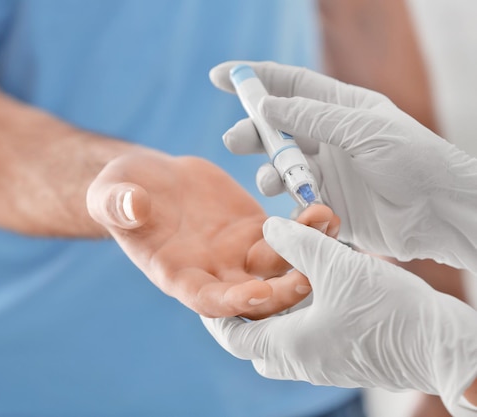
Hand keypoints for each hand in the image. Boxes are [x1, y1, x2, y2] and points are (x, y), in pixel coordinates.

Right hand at [87, 150, 338, 318]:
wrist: (148, 180)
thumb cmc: (122, 192)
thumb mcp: (112, 195)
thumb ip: (119, 205)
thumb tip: (132, 206)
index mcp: (178, 276)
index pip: (209, 300)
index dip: (233, 301)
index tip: (259, 293)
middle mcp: (213, 273)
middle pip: (255, 296)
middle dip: (284, 291)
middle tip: (311, 275)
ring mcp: (238, 253)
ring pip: (279, 266)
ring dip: (307, 254)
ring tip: (327, 226)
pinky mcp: (255, 229)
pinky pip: (287, 235)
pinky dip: (307, 228)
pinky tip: (325, 211)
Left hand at [202, 217, 476, 414]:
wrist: (445, 347)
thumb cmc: (390, 311)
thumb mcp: (336, 266)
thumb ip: (298, 243)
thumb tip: (269, 227)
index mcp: (288, 346)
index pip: (232, 337)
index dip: (217, 314)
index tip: (214, 290)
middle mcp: (302, 362)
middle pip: (255, 344)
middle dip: (245, 317)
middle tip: (245, 287)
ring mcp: (326, 366)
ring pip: (285, 342)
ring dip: (277, 315)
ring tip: (279, 280)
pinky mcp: (349, 361)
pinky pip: (311, 342)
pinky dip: (303, 318)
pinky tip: (318, 288)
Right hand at [210, 61, 476, 272]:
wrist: (439, 212)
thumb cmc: (413, 159)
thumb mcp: (363, 129)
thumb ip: (313, 117)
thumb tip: (266, 106)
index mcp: (340, 107)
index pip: (290, 85)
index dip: (255, 79)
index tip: (220, 77)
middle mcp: (329, 137)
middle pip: (277, 128)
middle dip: (252, 132)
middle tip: (233, 140)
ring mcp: (327, 171)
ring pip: (281, 167)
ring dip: (270, 172)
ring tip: (272, 181)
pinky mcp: (327, 203)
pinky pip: (295, 200)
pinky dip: (287, 202)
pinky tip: (293, 205)